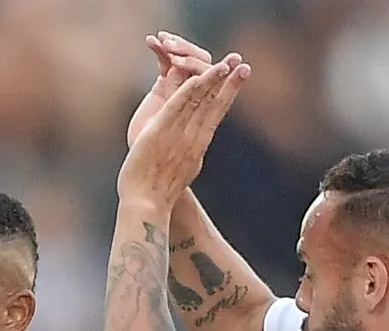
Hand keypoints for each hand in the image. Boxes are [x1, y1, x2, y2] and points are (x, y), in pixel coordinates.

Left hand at [119, 54, 244, 204]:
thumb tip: (195, 150)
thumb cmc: (158, 193)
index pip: (216, 114)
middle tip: (243, 64)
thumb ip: (189, 154)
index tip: (240, 79)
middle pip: (214, 105)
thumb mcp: (182, 171)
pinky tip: (198, 78)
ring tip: (224, 64)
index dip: (229, 94)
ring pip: (198, 103)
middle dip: (229, 83)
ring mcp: (178, 135)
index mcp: (198, 146)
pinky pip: (176, 107)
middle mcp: (193, 139)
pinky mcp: (159, 133)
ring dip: (212, 81)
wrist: (146, 207)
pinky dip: (187, 91)